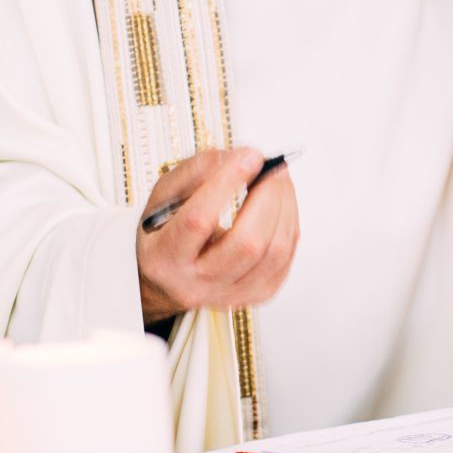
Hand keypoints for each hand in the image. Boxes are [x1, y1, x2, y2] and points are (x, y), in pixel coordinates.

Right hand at [136, 148, 299, 324]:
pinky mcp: (254, 296)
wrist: (165, 280)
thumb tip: (237, 158)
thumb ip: (196, 171)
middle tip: (271, 167)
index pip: (199, 221)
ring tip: (278, 181)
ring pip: (273, 253)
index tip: (249, 157)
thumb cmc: (164, 233)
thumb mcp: (163, 196)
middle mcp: (196, 283)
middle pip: (246, 244)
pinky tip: (282, 206)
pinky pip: (285, 261)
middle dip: (267, 197)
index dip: (227, 184)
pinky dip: (289, 226)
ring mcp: (228, 295)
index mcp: (164, 257)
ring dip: (284, 208)